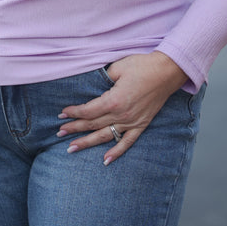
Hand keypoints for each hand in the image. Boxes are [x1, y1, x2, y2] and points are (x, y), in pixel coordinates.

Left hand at [57, 52, 187, 164]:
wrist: (167, 72)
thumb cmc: (142, 66)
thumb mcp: (118, 67)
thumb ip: (102, 77)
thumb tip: (90, 82)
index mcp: (114, 100)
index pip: (88, 111)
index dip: (73, 113)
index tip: (62, 114)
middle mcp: (121, 115)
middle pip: (92, 125)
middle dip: (74, 129)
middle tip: (59, 133)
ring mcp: (132, 122)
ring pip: (105, 136)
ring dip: (87, 143)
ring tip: (71, 149)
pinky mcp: (141, 125)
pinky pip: (127, 142)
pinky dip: (116, 152)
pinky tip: (105, 160)